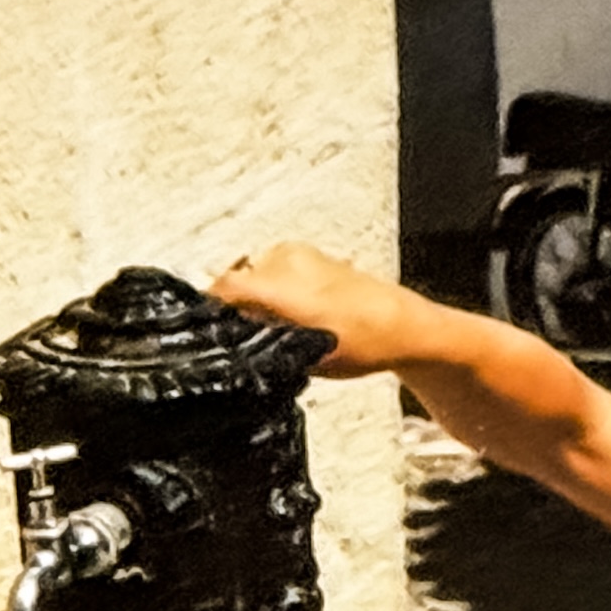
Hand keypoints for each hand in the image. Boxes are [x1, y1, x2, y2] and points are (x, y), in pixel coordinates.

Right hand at [209, 243, 416, 378]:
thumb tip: (236, 338)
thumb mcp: (304, 357)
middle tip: (250, 334)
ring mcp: (300, 254)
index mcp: (279, 285)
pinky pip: (280, 270)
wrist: (405, 326)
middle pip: (238, 280)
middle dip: (238, 305)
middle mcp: (286, 261)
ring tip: (280, 325)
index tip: (206, 326)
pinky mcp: (314, 255)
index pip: (221, 287)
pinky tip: (298, 313)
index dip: (209, 309)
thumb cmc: (365, 342)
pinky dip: (279, 289)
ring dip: (260, 296)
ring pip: (259, 274)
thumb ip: (263, 343)